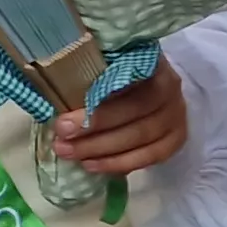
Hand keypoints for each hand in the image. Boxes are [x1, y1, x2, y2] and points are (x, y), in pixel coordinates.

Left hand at [53, 61, 188, 176]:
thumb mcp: (101, 62)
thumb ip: (85, 70)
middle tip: (61, 142)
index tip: (62, 122)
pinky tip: (93, 165)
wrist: (146, 81)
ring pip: (143, 138)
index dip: (97, 109)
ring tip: (70, 155)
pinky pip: (153, 156)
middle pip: (135, 114)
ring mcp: (176, 114)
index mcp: (150, 62)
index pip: (128, 86)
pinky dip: (122, 163)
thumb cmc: (113, 70)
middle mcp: (170, 87)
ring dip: (103, 152)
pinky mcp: (177, 137)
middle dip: (94, 132)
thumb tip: (50, 86)